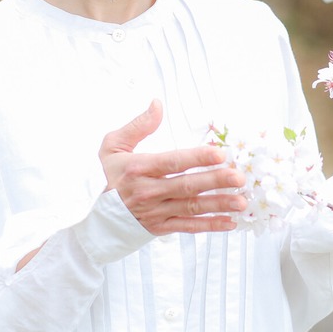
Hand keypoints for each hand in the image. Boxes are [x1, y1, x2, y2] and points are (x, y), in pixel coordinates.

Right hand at [99, 100, 245, 233]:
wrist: (91, 217)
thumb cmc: (105, 176)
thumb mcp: (112, 146)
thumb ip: (138, 125)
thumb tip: (158, 104)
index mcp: (138, 168)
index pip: (172, 162)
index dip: (196, 158)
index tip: (219, 154)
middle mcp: (149, 192)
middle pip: (187, 186)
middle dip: (215, 181)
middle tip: (239, 177)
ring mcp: (156, 212)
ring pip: (192, 208)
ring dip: (219, 205)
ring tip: (242, 201)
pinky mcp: (160, 227)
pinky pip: (188, 227)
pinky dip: (210, 226)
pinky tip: (230, 222)